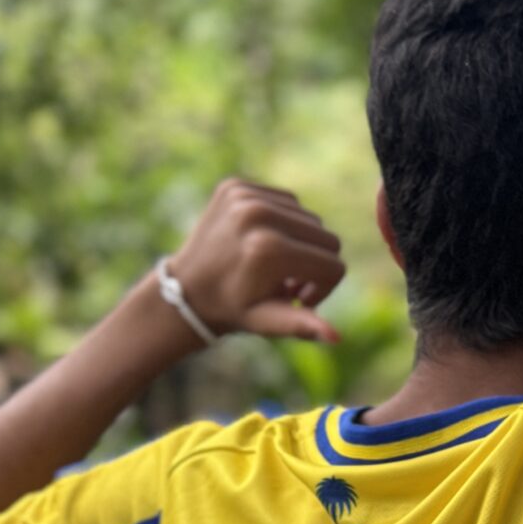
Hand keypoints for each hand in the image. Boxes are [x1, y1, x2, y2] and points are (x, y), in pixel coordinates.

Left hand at [170, 179, 343, 343]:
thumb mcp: (267, 322)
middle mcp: (258, 215)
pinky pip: (287, 201)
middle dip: (315, 264)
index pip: (333, 264)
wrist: (185, 290)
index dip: (323, 288)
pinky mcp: (236, 185)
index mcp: (269, 249)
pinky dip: (283, 222)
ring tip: (275, 264)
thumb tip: (337, 337)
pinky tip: (263, 242)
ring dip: (300, 243)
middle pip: (327, 239)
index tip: (299, 298)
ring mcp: (245, 196)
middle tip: (288, 283)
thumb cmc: (232, 309)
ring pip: (310, 218)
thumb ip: (304, 325)